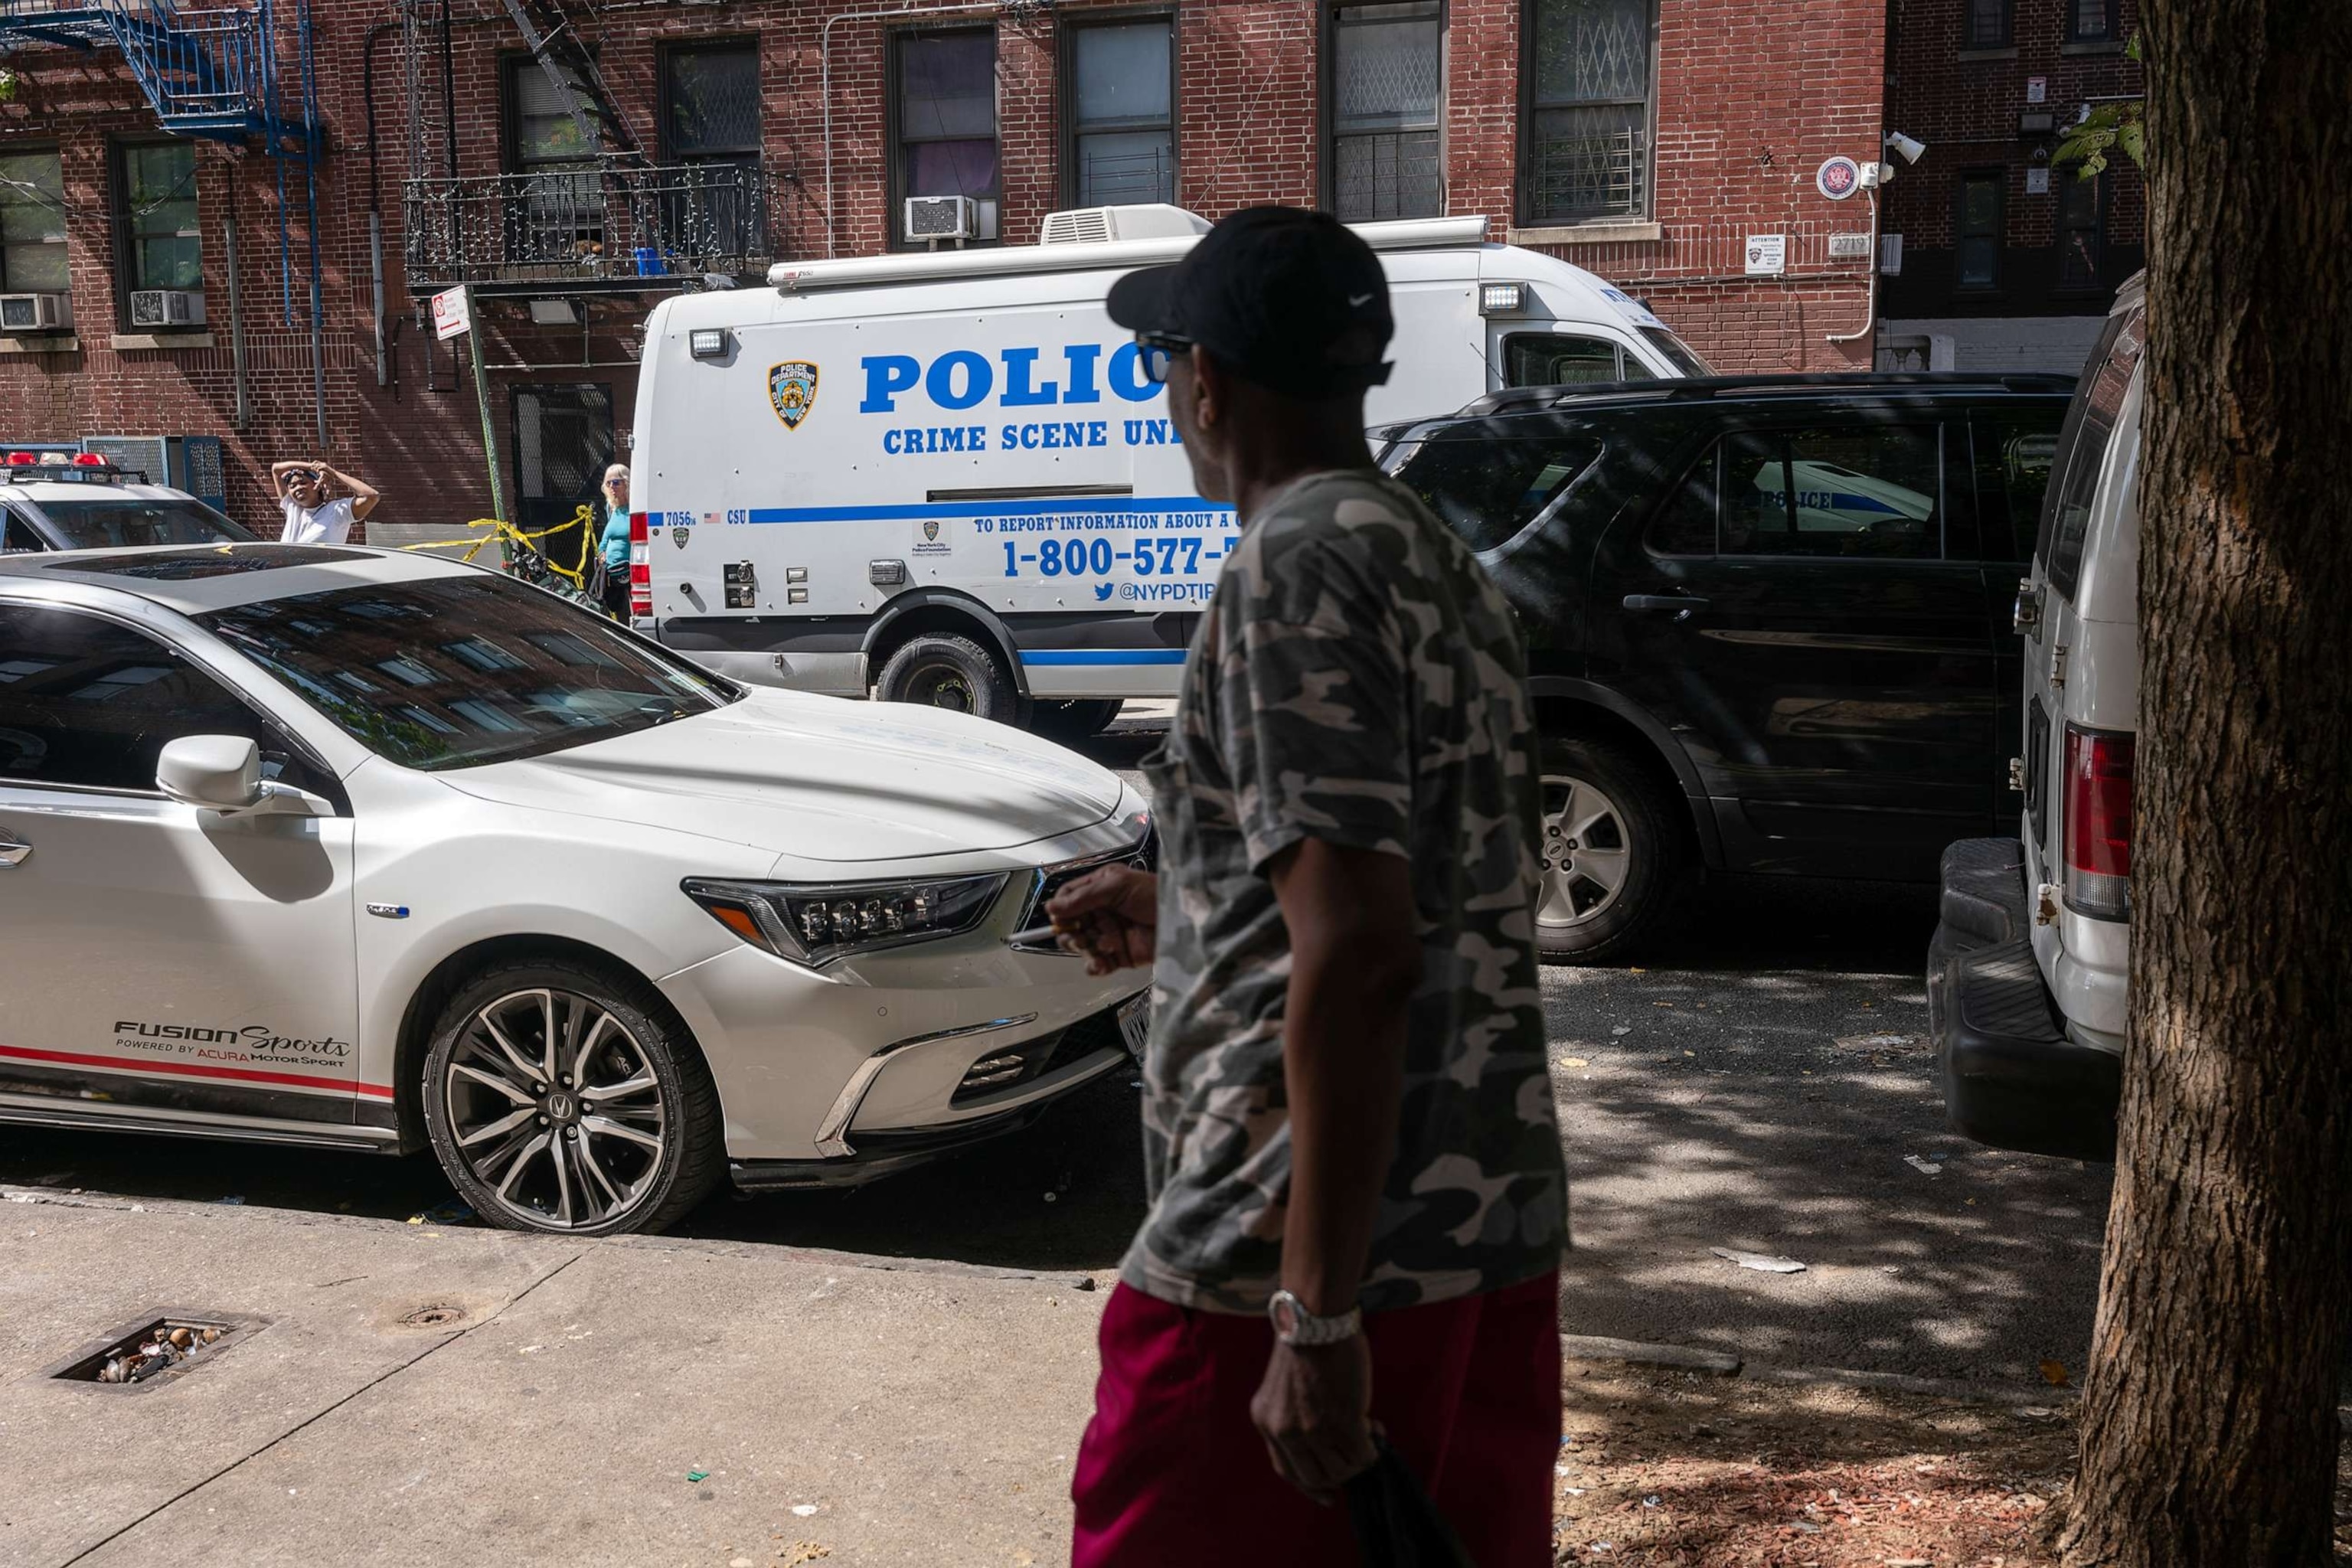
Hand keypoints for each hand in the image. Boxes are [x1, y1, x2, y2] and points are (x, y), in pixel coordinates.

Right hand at [1043, 865, 1156, 973]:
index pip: (1068, 898)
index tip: (1060, 918)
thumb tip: (1051, 907)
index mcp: (1099, 889)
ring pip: (1081, 946)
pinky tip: (1102, 964)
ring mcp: (1108, 933)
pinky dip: (1095, 966)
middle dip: (1070, 933)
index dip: (1060, 909)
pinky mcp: (1117, 955)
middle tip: (1079, 937)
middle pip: (1070, 925)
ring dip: (1085, 950)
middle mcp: (1101, 911)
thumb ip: (1083, 897)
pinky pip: (1095, 964)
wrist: (1182, 922)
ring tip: (1100, 948)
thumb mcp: (1117, 886)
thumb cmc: (1153, 895)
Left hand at [1249, 1337, 1376, 1501]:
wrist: (1316, 1318)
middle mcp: (1285, 1432)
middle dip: (1339, 1471)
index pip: (1286, 1471)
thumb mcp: (1283, 1388)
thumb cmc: (1306, 1343)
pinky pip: (1364, 1455)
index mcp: (1266, 1421)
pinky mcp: (1343, 1424)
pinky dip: (1372, 1446)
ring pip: (1343, 1469)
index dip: (1310, 1487)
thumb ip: (1296, 1418)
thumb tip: (1330, 1446)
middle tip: (1354, 1451)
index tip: (1327, 1496)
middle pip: (1316, 1477)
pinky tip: (1372, 1426)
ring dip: (1357, 1455)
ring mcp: (1314, 1431)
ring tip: (1365, 1429)